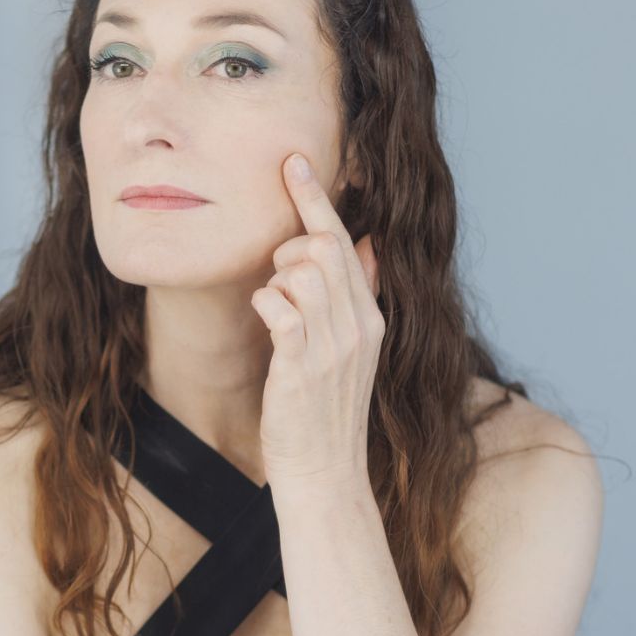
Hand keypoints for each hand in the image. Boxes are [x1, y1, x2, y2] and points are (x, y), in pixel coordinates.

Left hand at [250, 152, 383, 492]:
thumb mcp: (350, 348)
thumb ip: (355, 294)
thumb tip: (363, 242)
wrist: (325, 472)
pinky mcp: (303, 366)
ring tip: (275, 307)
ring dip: (276, 277)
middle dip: (290, 244)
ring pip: (303, 270)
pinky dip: (266, 301)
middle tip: (277, 275)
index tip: (293, 163)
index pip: (346, 241)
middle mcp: (359, 325)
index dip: (317, 199)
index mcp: (371, 316)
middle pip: (325, 245)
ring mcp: (334, 345)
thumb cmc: (324, 409)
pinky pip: (281, 307)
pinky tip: (265, 315)